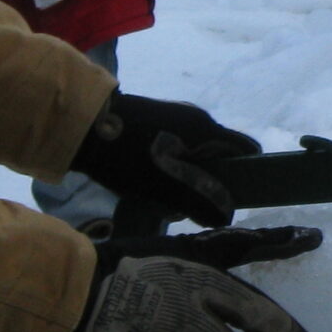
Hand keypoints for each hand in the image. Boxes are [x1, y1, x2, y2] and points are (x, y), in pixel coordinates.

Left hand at [70, 90, 260, 227]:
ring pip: (195, 152)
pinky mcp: (154, 118)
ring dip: (188, 175)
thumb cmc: (128, 157)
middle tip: (192, 206)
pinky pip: (175, 145)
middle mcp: (196, 118)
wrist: (82, 125)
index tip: (238, 198)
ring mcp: (174, 115)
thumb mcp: (164, 188)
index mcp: (206, 129)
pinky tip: (149, 181)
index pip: (245, 149)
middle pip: (218, 154)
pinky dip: (172, 164)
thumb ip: (198, 203)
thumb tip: (226, 217)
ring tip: (165, 198)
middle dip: (211, 181)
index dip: (248, 174)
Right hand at [70, 225, 320, 331]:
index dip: (285, 242)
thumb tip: (275, 240)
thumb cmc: (140, 268)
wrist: (86, 289)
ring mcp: (179, 321)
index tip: (313, 240)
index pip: (251, 246)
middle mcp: (198, 290)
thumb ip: (226, 250)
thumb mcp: (185, 251)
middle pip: (252, 312)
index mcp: (205, 263)